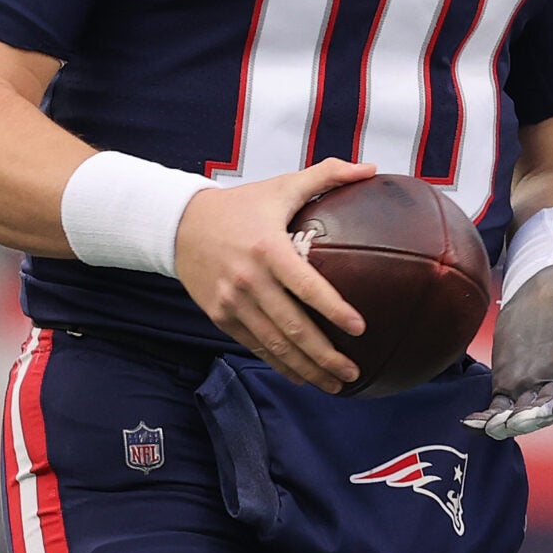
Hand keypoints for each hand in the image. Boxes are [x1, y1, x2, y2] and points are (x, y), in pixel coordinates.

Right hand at [176, 158, 375, 391]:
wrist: (181, 224)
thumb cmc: (242, 205)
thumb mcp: (282, 185)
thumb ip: (327, 174)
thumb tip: (371, 168)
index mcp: (269, 249)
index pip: (306, 286)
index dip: (334, 309)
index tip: (360, 328)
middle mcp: (250, 280)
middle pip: (292, 327)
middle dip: (325, 355)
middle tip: (354, 371)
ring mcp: (233, 303)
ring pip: (274, 345)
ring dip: (306, 369)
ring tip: (336, 384)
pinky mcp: (222, 316)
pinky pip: (256, 346)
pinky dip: (280, 364)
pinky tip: (302, 377)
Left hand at [465, 210, 552, 438]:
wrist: (539, 294)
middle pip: (551, 406)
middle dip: (536, 416)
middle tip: (519, 420)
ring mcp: (533, 384)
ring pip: (524, 412)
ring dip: (510, 422)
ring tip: (493, 426)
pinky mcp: (509, 384)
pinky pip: (499, 406)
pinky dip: (486, 418)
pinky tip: (471, 423)